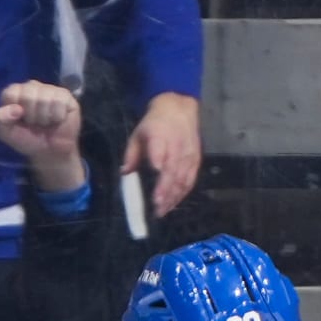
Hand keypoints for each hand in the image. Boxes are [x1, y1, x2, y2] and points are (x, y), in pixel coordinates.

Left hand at [0, 80, 85, 194]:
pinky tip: (57, 120)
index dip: (14, 111)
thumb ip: (0, 119)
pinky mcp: (65, 96)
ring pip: (44, 98)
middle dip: (31, 116)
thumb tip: (15, 109)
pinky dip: (57, 116)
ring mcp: (49, 89)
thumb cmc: (27, 140)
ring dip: (44, 118)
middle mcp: (32, 87)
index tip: (19, 121)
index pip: (10, 93)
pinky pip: (59, 102)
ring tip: (46, 123)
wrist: (49, 153)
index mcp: (15, 92)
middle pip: (28, 94)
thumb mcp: (6, 133)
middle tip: (34, 124)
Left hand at [121, 92, 200, 219]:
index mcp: (159, 135)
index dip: (158, 161)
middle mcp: (176, 145)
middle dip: (165, 190)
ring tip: (162, 211)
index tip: (154, 174)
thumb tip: (125, 174)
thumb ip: (131, 155)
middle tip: (156, 208)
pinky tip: (173, 204)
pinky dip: (182, 194)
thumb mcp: (138, 134)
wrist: (179, 108)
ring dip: (173, 197)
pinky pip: (190, 180)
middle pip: (172, 170)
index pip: (159, 149)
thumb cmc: (154, 124)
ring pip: (182, 179)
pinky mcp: (196, 160)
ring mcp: (188, 154)